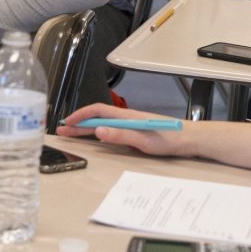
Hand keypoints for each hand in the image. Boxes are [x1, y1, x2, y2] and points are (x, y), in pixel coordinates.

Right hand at [58, 103, 191, 156]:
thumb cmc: (169, 138)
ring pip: (103, 123)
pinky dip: (98, 132)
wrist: (189, 139)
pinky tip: (94, 136)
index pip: (98, 111)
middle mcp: (126, 118)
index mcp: (126, 116)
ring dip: (87, 128)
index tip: (67, 122)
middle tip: (61, 129)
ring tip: (71, 132)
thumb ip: (120, 135)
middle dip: (78, 123)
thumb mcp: (143, 140)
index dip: (80, 116)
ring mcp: (130, 124)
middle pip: (98, 118)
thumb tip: (98, 131)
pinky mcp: (135, 131)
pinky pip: (111, 129)